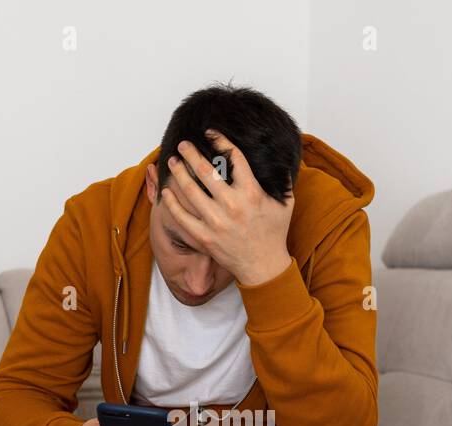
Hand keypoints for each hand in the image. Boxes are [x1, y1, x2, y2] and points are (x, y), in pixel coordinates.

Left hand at [160, 130, 293, 286]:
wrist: (263, 266)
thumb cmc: (274, 233)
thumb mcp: (286, 203)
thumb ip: (284, 179)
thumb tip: (282, 157)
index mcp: (252, 193)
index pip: (234, 158)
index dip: (221, 141)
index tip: (211, 133)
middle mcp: (232, 205)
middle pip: (206, 171)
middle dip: (191, 153)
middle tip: (183, 144)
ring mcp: (216, 222)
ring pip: (190, 190)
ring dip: (179, 172)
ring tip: (172, 162)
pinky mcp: (204, 237)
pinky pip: (182, 217)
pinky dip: (171, 202)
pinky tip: (166, 191)